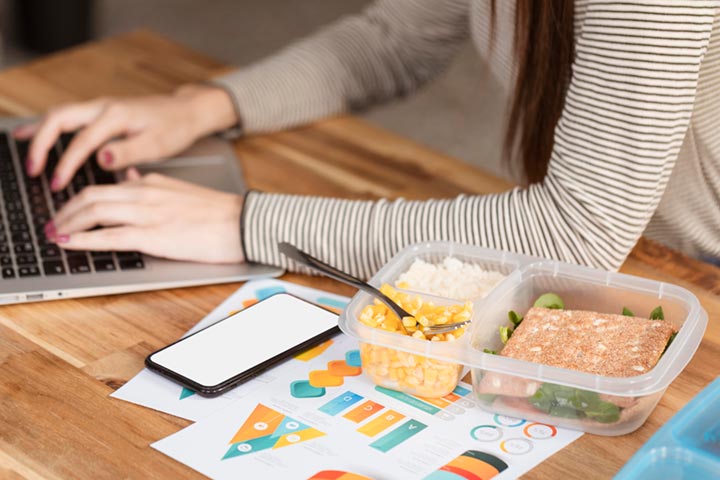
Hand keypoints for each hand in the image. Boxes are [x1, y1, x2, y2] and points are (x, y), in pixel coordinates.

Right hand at [14, 84, 237, 190]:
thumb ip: (129, 152)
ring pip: (60, 114)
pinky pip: (69, 116)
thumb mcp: (158, 144)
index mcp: (117, 116)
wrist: (188, 111)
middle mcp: (104, 106)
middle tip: (33, 170)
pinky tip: (35, 134)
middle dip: (41, 144)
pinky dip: (50, 126)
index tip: (58, 184)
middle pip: (60, 118)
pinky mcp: (102, 111)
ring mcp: (101, 106)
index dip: (67, 164)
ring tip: (20, 148)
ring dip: (40, 132)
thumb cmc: (176, 128)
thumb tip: (102, 159)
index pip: (82, 141)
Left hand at [46, 169, 244, 263]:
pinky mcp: (153, 235)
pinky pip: (109, 236)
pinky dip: (83, 239)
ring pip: (94, 212)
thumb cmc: (218, 212)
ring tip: (55, 235)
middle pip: (91, 196)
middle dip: (65, 211)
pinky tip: (69, 243)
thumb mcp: (180, 188)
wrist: (242, 221)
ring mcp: (147, 213)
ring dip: (68, 224)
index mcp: (152, 182)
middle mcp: (145, 193)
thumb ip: (153, 182)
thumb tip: (133, 175)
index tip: (68, 212)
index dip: (79, 201)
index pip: (105, 188)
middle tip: (53, 224)